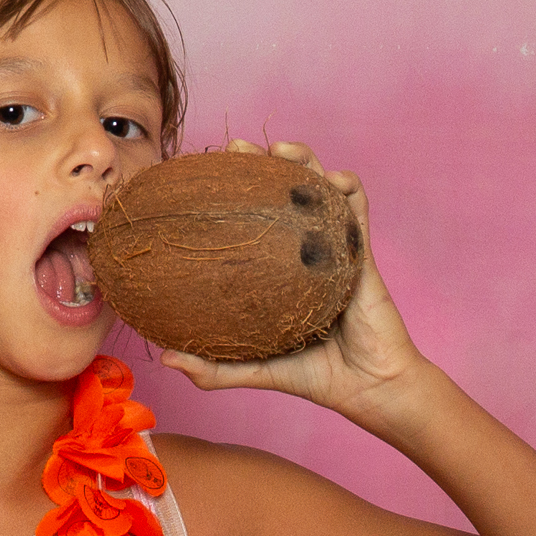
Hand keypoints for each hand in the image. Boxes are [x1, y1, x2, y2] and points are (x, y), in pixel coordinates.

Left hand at [156, 139, 429, 434]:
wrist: (368, 387)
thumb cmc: (313, 375)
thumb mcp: (253, 369)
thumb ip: (213, 368)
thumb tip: (167, 360)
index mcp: (274, 270)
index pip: (248, 220)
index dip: (226, 194)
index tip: (199, 177)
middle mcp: (300, 252)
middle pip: (279, 192)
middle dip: (258, 162)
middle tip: (233, 149)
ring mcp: (331, 247)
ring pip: (318, 188)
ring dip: (303, 159)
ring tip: (280, 148)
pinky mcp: (361, 252)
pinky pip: (358, 210)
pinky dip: (348, 187)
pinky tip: (334, 180)